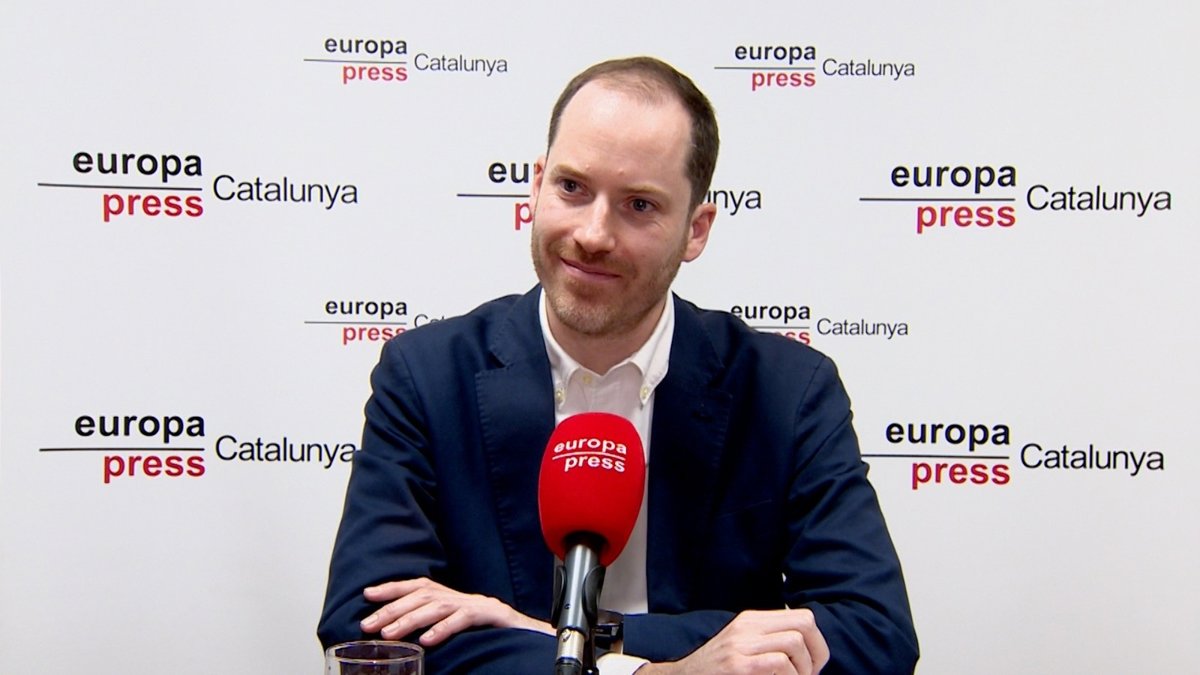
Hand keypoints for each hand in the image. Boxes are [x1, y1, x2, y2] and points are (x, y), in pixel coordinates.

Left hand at [359, 577, 552, 646]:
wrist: (529, 635)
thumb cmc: (490, 633)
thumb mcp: (456, 625)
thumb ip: (433, 624)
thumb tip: (398, 631)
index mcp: (451, 597)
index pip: (418, 585)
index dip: (392, 588)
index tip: (368, 595)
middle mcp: (461, 596)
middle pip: (422, 595)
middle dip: (392, 608)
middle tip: (369, 625)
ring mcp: (476, 604)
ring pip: (438, 606)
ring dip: (410, 620)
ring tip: (390, 634)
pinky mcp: (491, 615)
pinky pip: (464, 619)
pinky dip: (443, 629)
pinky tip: (426, 641)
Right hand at [638, 609, 828, 674]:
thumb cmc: (715, 671)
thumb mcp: (742, 649)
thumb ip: (768, 644)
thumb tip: (809, 652)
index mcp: (751, 622)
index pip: (803, 617)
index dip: (818, 643)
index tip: (813, 665)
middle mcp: (747, 627)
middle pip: (805, 624)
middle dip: (817, 654)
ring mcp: (740, 645)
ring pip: (794, 642)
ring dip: (804, 670)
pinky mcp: (737, 665)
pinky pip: (780, 663)